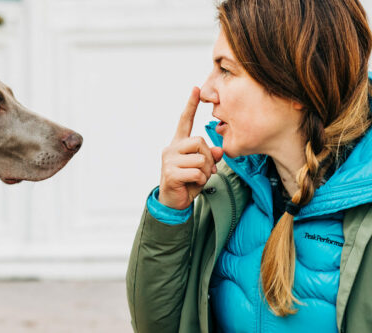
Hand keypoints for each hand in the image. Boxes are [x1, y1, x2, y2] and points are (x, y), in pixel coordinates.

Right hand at [159, 87, 223, 209]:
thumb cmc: (188, 182)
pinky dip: (200, 180)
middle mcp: (171, 148)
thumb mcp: (202, 168)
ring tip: (197, 178)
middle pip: (199, 141)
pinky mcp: (170, 172)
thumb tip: (219, 150)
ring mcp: (169, 160)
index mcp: (178, 144)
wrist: (174, 202)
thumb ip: (210, 156)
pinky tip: (192, 184)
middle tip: (206, 171)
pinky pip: (196, 172)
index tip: (196, 89)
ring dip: (205, 171)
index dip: (190, 105)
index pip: (184, 121)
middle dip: (208, 157)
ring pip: (200, 158)